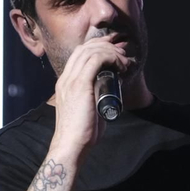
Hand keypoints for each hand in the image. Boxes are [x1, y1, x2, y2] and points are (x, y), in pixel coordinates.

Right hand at [49, 34, 131, 160]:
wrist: (71, 145)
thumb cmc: (81, 132)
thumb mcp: (85, 109)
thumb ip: (92, 98)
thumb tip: (107, 92)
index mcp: (65, 83)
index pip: (79, 54)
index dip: (97, 47)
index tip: (114, 51)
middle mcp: (65, 78)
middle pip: (84, 48)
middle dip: (105, 45)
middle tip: (122, 53)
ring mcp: (71, 81)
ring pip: (91, 52)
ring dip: (111, 52)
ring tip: (124, 61)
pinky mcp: (80, 86)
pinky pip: (95, 61)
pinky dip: (110, 57)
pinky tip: (121, 64)